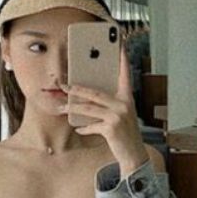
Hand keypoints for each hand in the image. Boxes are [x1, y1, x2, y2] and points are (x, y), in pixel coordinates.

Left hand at [59, 37, 149, 178]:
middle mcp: (124, 104)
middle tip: (63, 85)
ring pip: (89, 108)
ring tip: (62, 107)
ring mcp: (118, 116)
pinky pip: (91, 125)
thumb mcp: (121, 117)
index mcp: (128, 98)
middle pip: (95, 92)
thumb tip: (87, 101)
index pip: (124, 73)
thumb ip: (109, 107)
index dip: (122, 58)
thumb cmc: (125, 135)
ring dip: (73, 108)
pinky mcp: (111, 128)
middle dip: (77, 88)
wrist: (134, 155)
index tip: (120, 42)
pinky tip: (79, 129)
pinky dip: (84, 128)